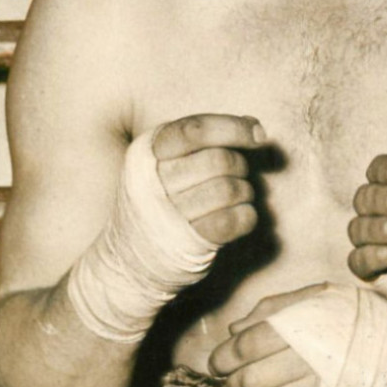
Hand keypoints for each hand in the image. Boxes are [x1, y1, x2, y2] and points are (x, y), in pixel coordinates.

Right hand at [67, 114, 266, 342]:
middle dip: (240, 164)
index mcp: (148, 152)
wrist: (128, 260)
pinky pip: (232, 221)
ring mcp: (168, 214)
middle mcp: (154, 181)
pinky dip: (247, 216)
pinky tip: (241, 216)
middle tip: (237, 174)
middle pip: (218, 160)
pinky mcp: (186, 243)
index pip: (195, 130)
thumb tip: (254, 126)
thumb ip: (206, 139)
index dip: (233, 128)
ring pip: (229, 189)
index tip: (258, 135)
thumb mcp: (168, 161)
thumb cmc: (160, 200)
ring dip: (245, 191)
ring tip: (237, 196)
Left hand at [210, 286, 323, 386]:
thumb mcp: (319, 296)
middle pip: (249, 380)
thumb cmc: (357, 319)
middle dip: (235, 381)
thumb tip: (234, 330)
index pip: (246, 346)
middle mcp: (308, 361)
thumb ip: (274, 307)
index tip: (218, 362)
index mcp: (302, 327)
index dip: (224, 357)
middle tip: (237, 378)